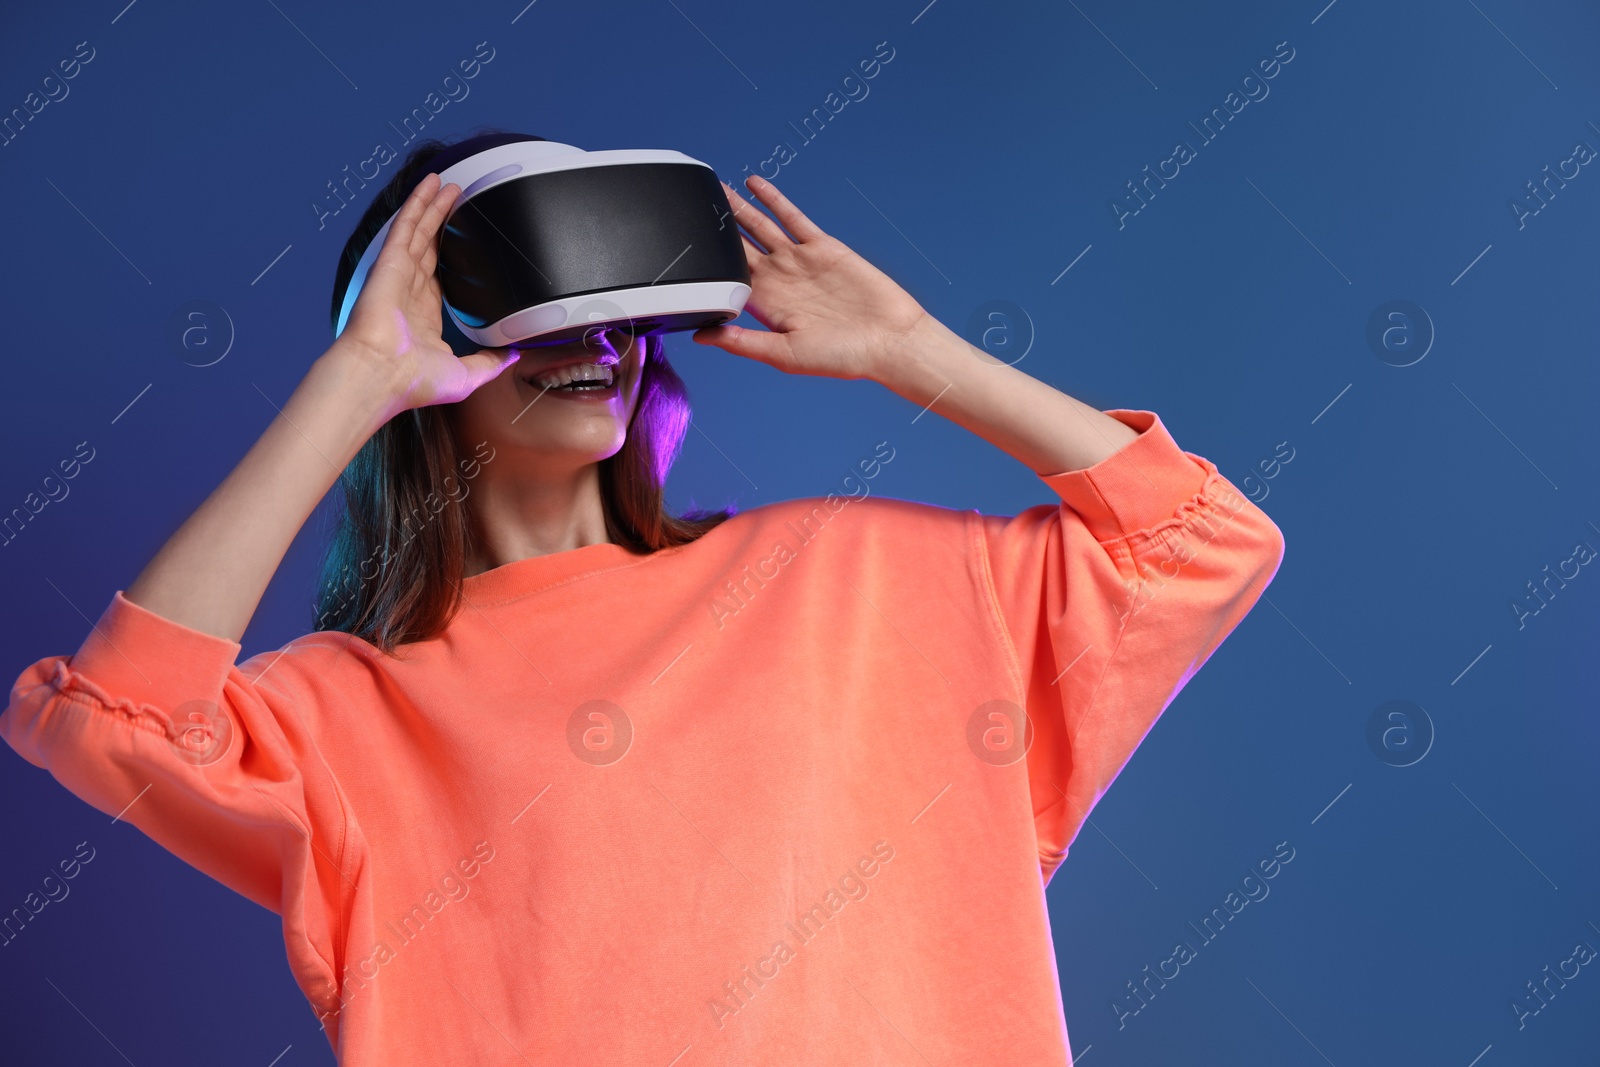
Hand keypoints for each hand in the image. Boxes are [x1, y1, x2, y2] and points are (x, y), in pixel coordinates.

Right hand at [334, 171, 518, 414]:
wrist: (382, 376)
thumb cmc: (412, 383)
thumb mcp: (467, 376)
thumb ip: (491, 363)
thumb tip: (513, 356)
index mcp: (424, 319)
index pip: (440, 281)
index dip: (451, 261)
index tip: (464, 248)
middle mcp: (410, 294)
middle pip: (430, 249)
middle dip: (443, 224)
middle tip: (458, 202)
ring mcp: (398, 276)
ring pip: (420, 232)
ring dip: (433, 207)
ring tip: (448, 185)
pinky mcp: (390, 263)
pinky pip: (406, 226)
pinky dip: (417, 204)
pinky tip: (428, 186)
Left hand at [693, 175, 933, 381]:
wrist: (890, 340)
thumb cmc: (843, 357)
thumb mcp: (784, 354)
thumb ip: (742, 343)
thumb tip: (700, 337)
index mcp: (766, 306)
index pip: (725, 277)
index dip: (704, 261)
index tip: (681, 246)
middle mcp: (780, 280)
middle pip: (738, 247)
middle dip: (715, 229)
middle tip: (690, 208)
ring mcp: (799, 261)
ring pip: (760, 227)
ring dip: (738, 208)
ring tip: (716, 189)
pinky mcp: (822, 247)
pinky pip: (792, 217)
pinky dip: (773, 200)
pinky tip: (755, 184)